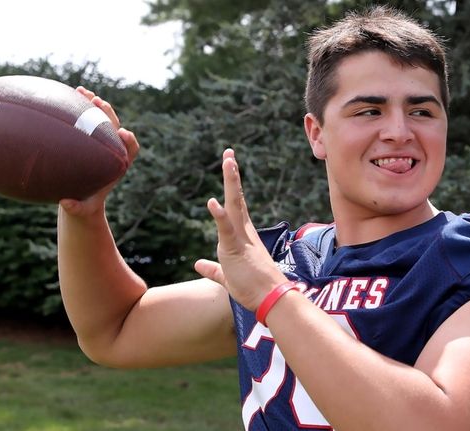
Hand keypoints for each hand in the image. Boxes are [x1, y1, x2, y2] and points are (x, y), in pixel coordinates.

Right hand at [59, 86, 139, 216]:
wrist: (80, 199)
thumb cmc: (84, 205)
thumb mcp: (82, 210)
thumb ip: (77, 208)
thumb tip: (66, 203)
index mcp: (118, 165)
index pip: (132, 149)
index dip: (130, 141)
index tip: (123, 133)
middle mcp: (112, 150)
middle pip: (116, 128)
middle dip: (109, 114)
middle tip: (99, 102)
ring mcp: (100, 142)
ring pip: (101, 119)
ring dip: (94, 104)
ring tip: (82, 91)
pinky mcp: (87, 137)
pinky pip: (85, 119)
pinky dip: (79, 107)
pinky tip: (67, 95)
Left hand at [194, 149, 287, 310]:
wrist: (271, 298)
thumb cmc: (254, 289)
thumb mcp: (226, 277)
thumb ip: (212, 269)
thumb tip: (198, 264)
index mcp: (242, 236)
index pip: (235, 206)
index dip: (232, 187)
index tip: (230, 167)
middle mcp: (244, 232)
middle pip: (237, 197)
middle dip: (232, 175)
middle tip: (228, 153)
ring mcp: (241, 238)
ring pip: (234, 205)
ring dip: (231, 182)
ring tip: (228, 160)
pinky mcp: (235, 249)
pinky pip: (226, 229)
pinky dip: (219, 215)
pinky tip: (212, 202)